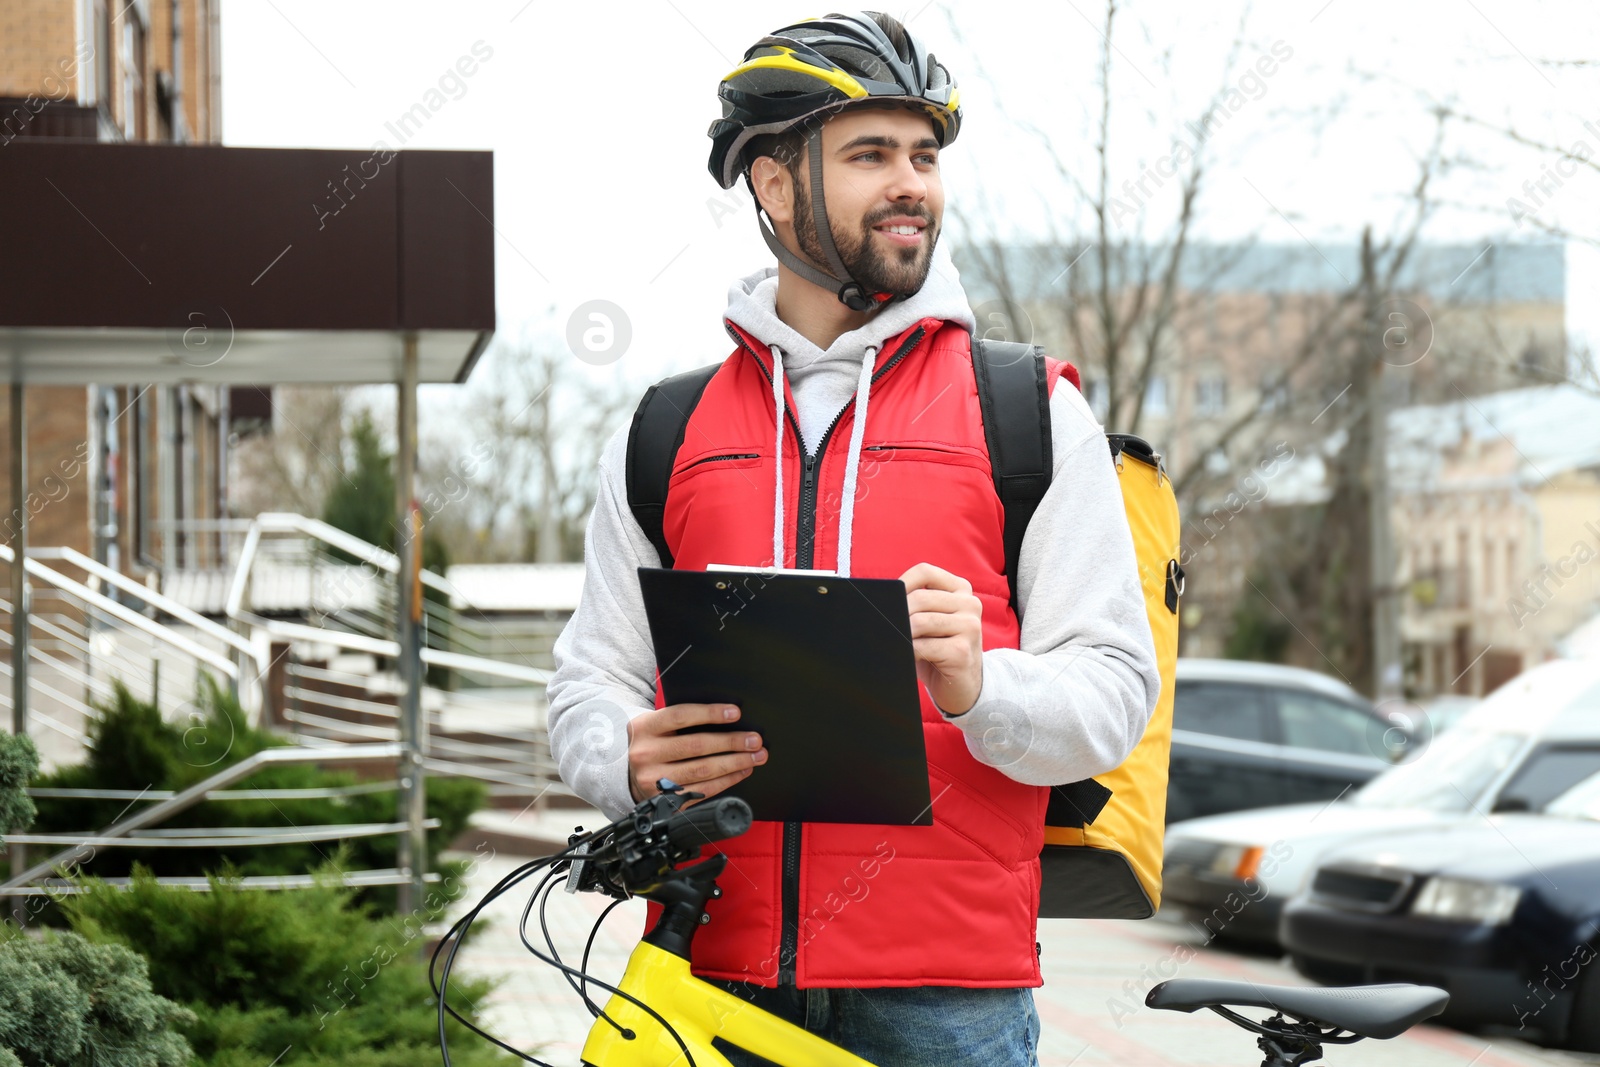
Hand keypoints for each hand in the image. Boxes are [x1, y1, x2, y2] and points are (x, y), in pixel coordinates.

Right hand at [627, 703, 766, 806]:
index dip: (710, 714)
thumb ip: (681, 721)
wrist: (628, 774)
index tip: (736, 713)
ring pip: (702, 771)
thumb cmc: (653, 743)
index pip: (681, 716)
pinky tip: (740, 772)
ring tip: (754, 757)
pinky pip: (702, 790)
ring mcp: (654, 780)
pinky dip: (726, 781)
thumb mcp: (656, 726)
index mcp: (644, 727)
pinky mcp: (664, 800)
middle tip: (755, 740)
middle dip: (731, 742)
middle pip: (696, 746)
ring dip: (734, 763)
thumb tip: (728, 718)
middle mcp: (646, 754)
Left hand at [900, 562, 983, 715]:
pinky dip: (910, 652)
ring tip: (900, 644)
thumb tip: (883, 601)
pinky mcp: (962, 651)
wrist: (962, 687)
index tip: (889, 602)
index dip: (901, 585)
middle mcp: (970, 604)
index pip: (924, 572)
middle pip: (920, 598)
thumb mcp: (929, 620)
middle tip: (889, 630)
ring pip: (920, 622)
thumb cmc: (938, 650)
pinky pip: (923, 646)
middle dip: (898, 615)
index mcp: (960, 589)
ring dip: (903, 635)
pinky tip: (911, 658)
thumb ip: (914, 604)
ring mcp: (969, 627)